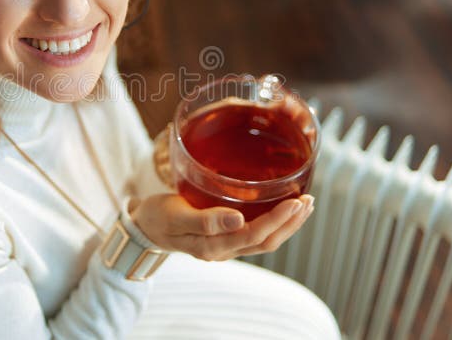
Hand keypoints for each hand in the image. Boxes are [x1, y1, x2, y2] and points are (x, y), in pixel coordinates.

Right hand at [129, 194, 314, 260]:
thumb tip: (237, 219)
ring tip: (304, 206)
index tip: (296, 202)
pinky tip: (281, 209)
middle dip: (290, 223)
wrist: (143, 226)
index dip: (278, 220)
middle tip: (308, 201)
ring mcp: (224, 246)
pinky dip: (273, 222)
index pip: (254, 235)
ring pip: (264, 240)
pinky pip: (255, 233)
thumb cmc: (158, 216)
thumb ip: (206, 220)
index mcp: (212, 246)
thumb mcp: (176, 215)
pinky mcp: (224, 237)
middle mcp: (222, 250)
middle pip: (266, 241)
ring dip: (286, 224)